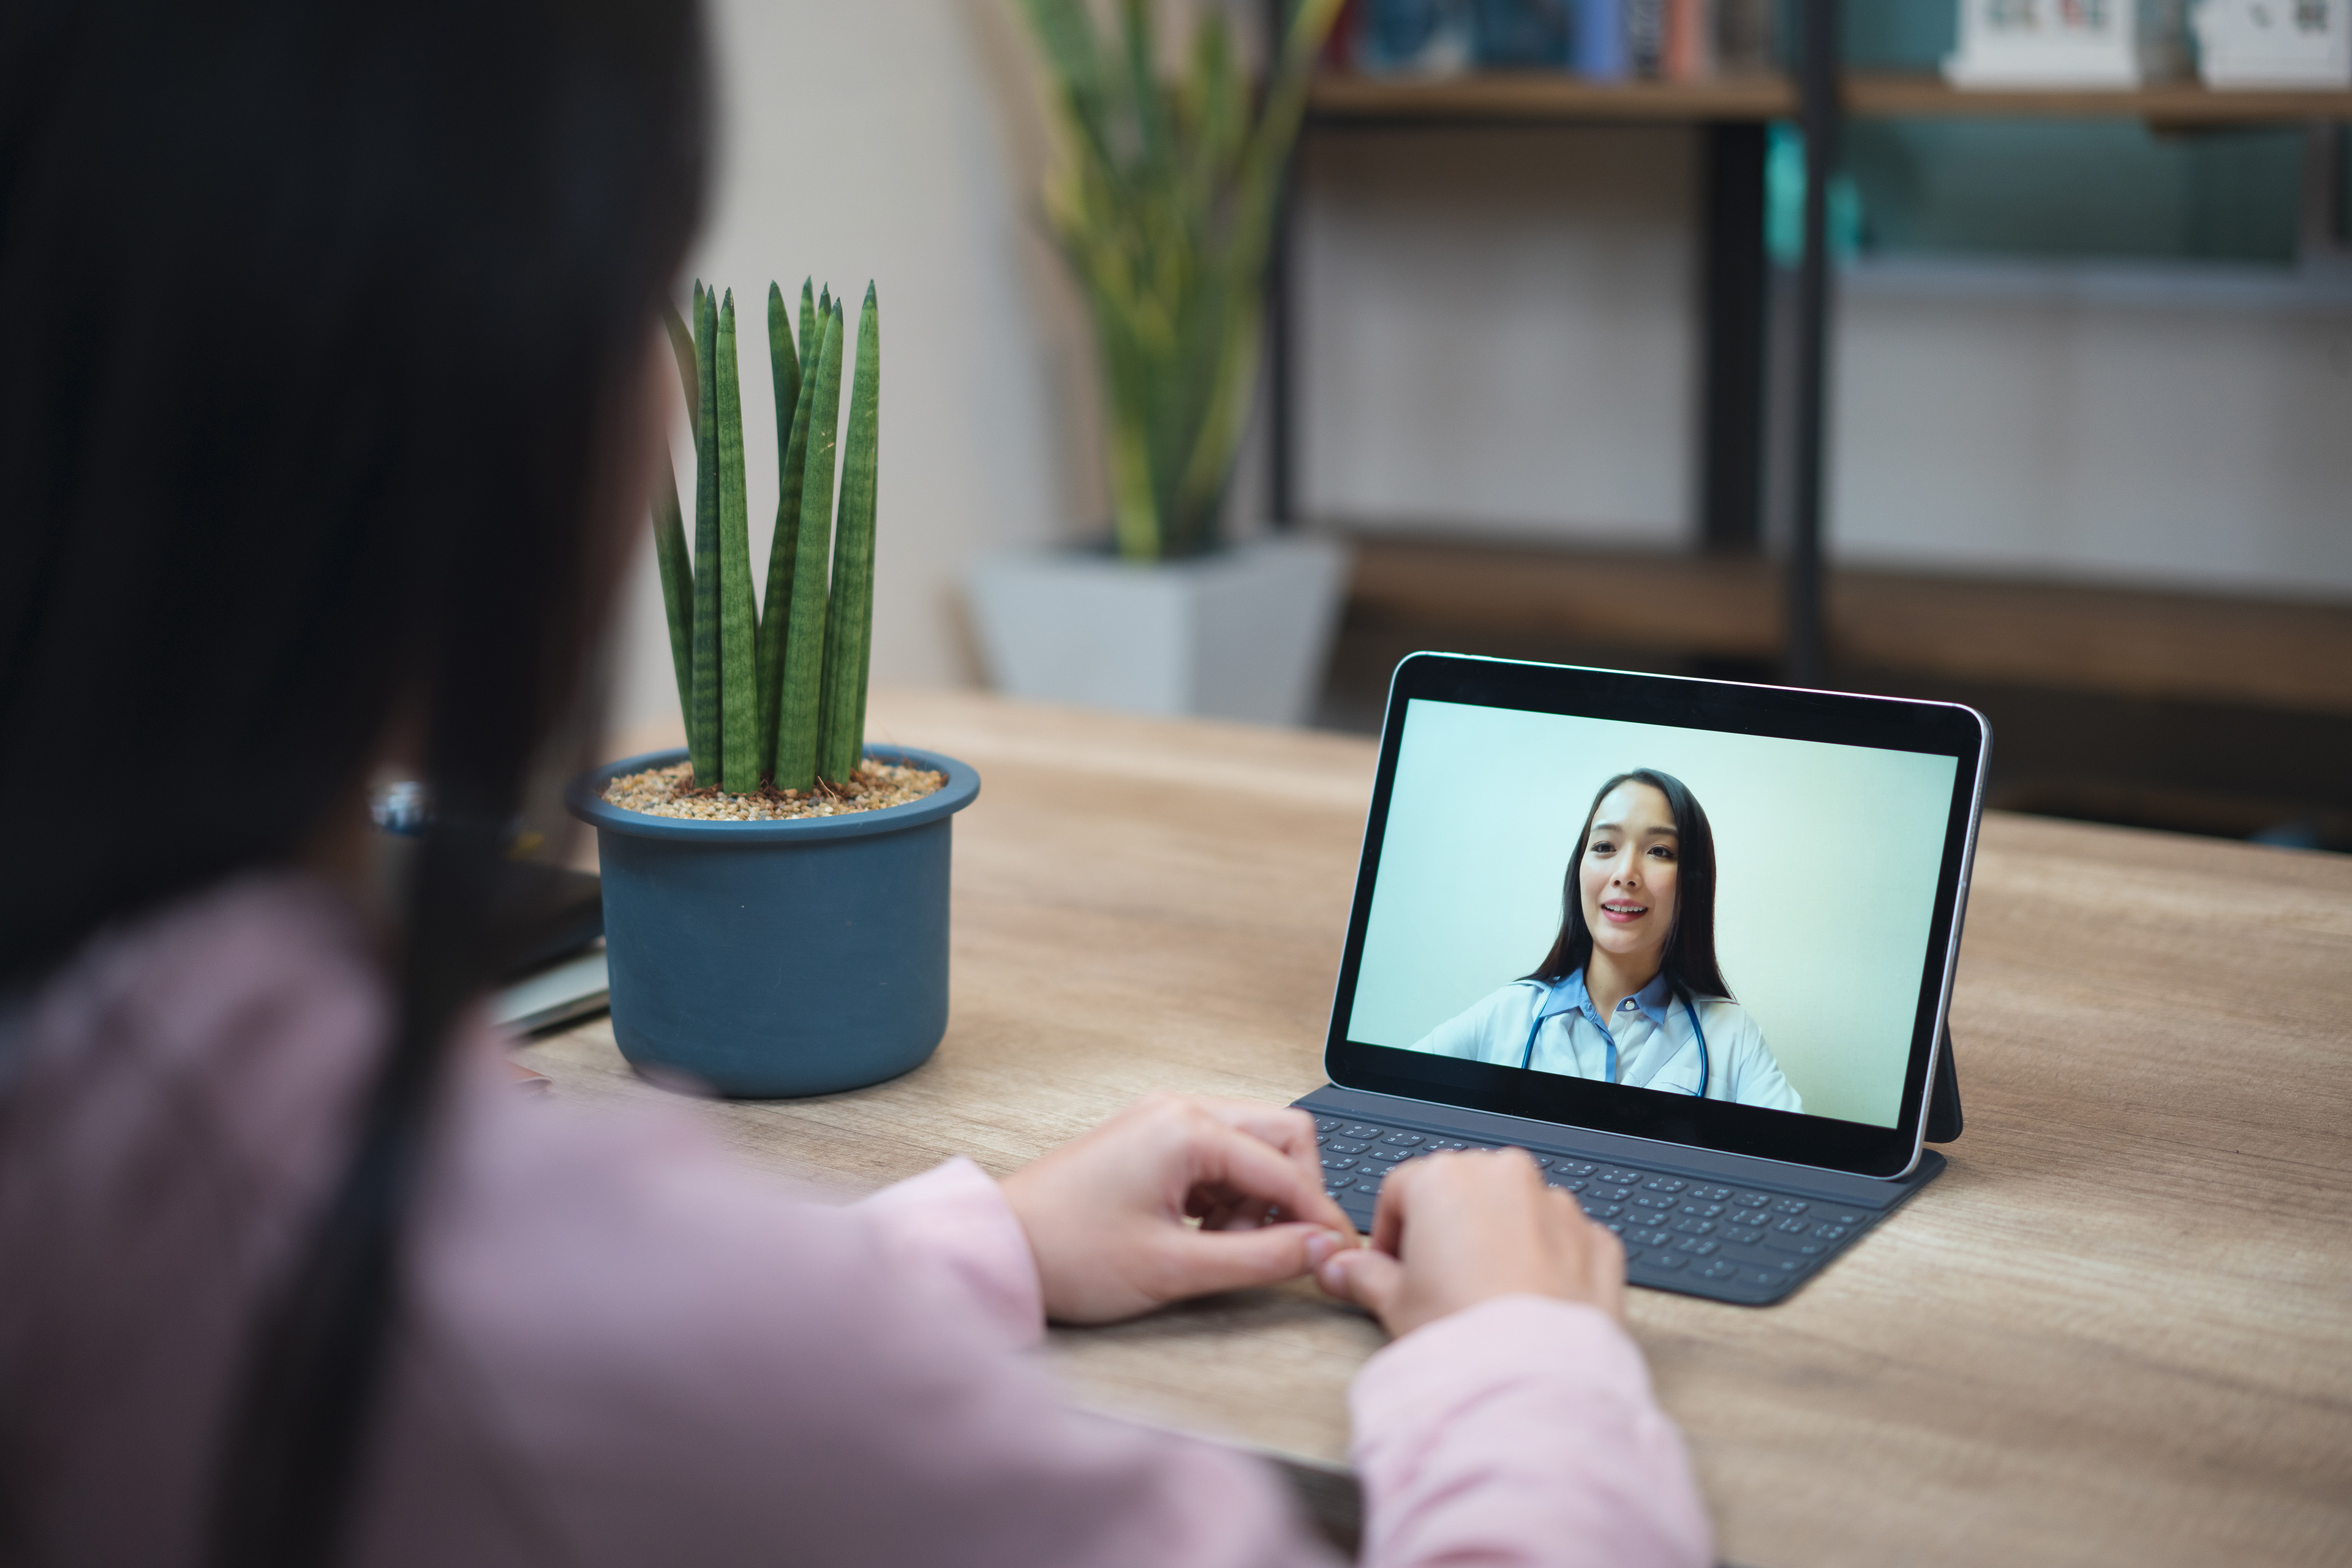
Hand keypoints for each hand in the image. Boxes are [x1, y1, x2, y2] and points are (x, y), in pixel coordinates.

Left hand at [998, 1093, 1360, 1323]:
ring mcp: (1162, 1122)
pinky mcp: (1150, 1142)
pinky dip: (1225, 1199)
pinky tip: (1201, 1237)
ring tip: (1220, 1250)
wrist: (998, 1247)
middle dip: (1289, 1196)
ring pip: (1249, 1150)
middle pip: (1279, 1138)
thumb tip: (1320, 1249)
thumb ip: (1261, 1259)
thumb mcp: (1176, 1269)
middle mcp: (1179, 1110)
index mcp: (1187, 1128)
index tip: (1338, 1257)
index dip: (1320, 1217)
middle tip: (1271, 1250)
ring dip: (1255, 1200)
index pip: (1287, 1168)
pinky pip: (1216, 1160)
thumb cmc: (1071, 1254)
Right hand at [1313, 1148, 1623, 1338]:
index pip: (1401, 1189)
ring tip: (1486, 1300)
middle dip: (1448, 1231)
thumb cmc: (1464, 1336)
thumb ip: (1363, 1276)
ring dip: (1500, 1242)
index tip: (1390, 1267)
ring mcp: (1557, 1205)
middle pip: (1462, 1192)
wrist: (1535, 1383)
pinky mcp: (1597, 1241)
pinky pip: (1562, 1241)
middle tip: (1436, 1285)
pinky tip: (1528, 1304)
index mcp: (1446, 1178)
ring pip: (1516, 1212)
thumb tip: (1341, 1270)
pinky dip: (1546, 1263)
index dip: (1390, 1232)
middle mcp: (1506, 1176)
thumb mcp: (1394, 1305)